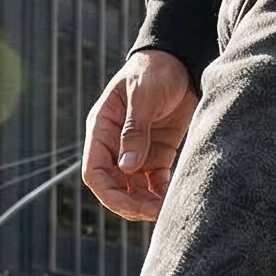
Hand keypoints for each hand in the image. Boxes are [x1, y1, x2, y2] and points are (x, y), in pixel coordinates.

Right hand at [83, 51, 197, 220]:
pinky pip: (154, 183)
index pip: (95, 172)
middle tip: (154, 213)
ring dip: (146, 204)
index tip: (132, 207)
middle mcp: (115, 145)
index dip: (110, 194)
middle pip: (113, 187)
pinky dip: (161, 194)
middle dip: (130, 204)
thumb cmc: (155, 71)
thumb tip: (127, 168)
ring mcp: (136, 151)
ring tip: (165, 210)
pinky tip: (173, 199)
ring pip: (133, 190)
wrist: (180, 62)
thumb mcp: (142, 96)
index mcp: (102, 129)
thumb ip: (134, 131)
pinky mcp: (157, 155)